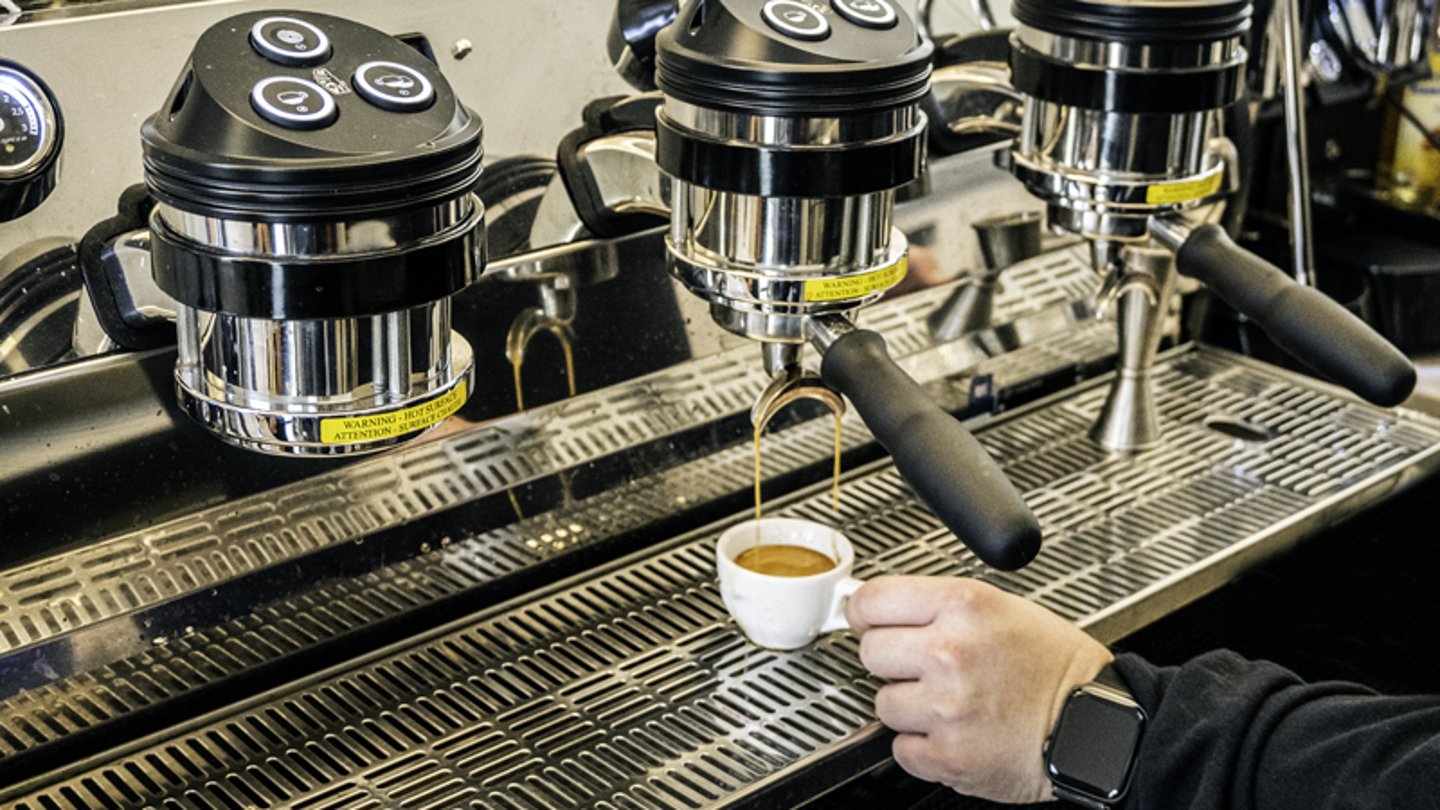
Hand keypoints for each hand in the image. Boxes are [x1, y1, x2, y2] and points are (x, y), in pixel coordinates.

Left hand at [846, 575, 1112, 802]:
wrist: (1094, 726)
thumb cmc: (1054, 667)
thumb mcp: (1003, 608)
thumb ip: (939, 606)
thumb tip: (879, 610)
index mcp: (964, 606)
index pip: (872, 600)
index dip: (865, 613)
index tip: (869, 621)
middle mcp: (951, 652)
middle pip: (870, 652)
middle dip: (891, 661)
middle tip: (922, 667)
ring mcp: (947, 707)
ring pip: (883, 703)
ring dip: (909, 706)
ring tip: (948, 702)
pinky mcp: (949, 755)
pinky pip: (901, 748)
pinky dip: (922, 746)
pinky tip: (954, 732)